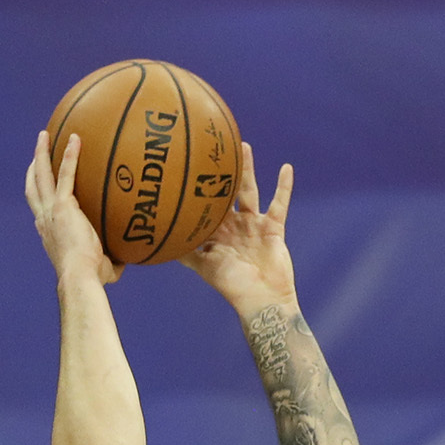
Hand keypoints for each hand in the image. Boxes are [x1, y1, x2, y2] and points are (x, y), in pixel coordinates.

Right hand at [27, 130, 118, 285]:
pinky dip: (70, 156)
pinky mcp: (63, 205)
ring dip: (42, 153)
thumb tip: (127, 261)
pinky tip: (76, 139)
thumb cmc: (90, 279)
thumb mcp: (101, 269)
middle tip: (38, 151)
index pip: (39, 208)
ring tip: (45, 135)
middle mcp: (44, 219)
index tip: (41, 182)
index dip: (38, 194)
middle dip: (34, 166)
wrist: (80, 277)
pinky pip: (66, 174)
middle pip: (33, 186)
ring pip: (41, 175)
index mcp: (48, 232)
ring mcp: (51, 210)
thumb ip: (111, 262)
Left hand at [180, 143, 296, 312]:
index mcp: (216, 233)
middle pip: (225, 193)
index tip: (185, 168)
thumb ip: (185, 252)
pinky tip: (286, 167)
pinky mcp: (273, 227)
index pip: (204, 206)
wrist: (261, 299)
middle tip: (210, 147)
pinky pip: (279, 203)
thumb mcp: (203, 267)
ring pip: (249, 191)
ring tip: (242, 146)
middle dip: (219, 172)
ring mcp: (253, 225)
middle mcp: (233, 226)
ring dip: (247, 169)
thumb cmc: (232, 286)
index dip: (196, 190)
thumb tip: (158, 242)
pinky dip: (284, 187)